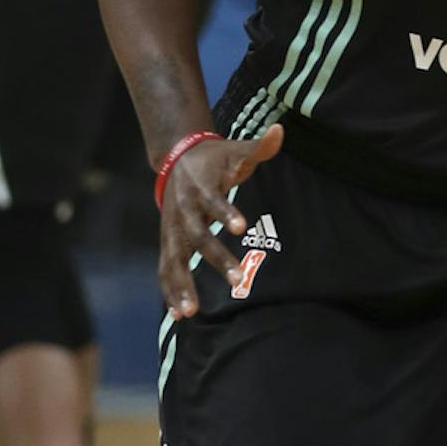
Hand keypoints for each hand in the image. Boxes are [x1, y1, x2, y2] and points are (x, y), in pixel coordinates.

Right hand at [159, 122, 283, 320]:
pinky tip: (179, 315)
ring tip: (191, 312)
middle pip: (198, 237)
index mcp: (200, 187)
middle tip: (239, 279)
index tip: (242, 226)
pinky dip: (170, 291)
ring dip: (182, 285)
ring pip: (174, 260)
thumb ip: (258, 146)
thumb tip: (280, 131)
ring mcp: (172, 229)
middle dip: (216, 258)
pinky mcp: (168, 242)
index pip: (214, 200)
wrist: (176, 159)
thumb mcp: (235, 150)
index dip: (226, 212)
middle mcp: (182, 210)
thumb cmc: (213, 159)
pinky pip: (166, 270)